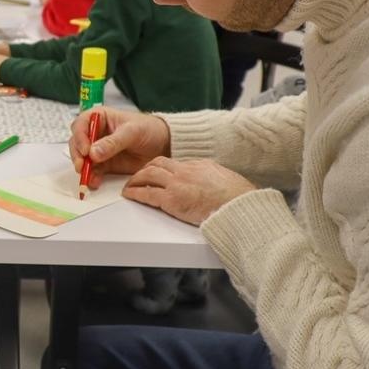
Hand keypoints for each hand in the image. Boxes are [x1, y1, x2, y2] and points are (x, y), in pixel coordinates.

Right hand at [69, 108, 171, 180]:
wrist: (163, 144)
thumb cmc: (149, 129)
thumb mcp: (132, 132)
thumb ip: (113, 142)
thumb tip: (93, 152)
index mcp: (100, 118)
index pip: (81, 125)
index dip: (80, 137)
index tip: (85, 150)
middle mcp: (95, 133)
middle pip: (77, 143)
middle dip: (77, 155)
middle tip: (82, 166)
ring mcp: (98, 150)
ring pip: (82, 159)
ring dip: (83, 168)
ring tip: (88, 177)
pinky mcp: (105, 164)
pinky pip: (93, 171)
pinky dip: (91, 177)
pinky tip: (95, 181)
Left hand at [123, 157, 256, 225]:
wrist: (239, 206)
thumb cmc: (237, 198)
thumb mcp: (224, 179)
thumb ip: (210, 177)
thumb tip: (208, 181)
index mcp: (199, 165)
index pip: (174, 162)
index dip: (162, 167)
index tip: (156, 172)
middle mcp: (185, 170)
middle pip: (157, 164)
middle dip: (145, 169)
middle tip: (138, 176)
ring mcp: (177, 184)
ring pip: (148, 175)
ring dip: (136, 179)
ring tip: (129, 185)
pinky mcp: (172, 199)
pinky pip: (147, 194)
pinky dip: (135, 193)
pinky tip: (129, 195)